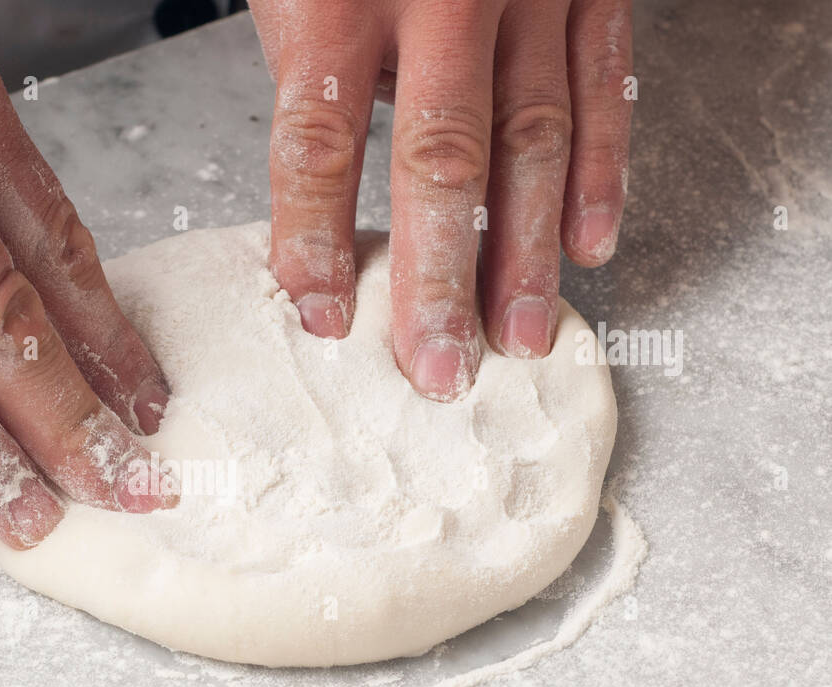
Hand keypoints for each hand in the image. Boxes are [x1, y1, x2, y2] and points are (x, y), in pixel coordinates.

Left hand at [249, 0, 632, 399]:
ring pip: (532, 138)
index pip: (320, 144)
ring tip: (517, 337)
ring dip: (526, 252)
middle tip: (437, 368)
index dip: (317, 239)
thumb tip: (328, 216)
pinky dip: (602, 171)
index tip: (322, 319)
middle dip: (439, 278)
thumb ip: (319, 84)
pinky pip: (603, 84)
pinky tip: (589, 244)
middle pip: (440, 159)